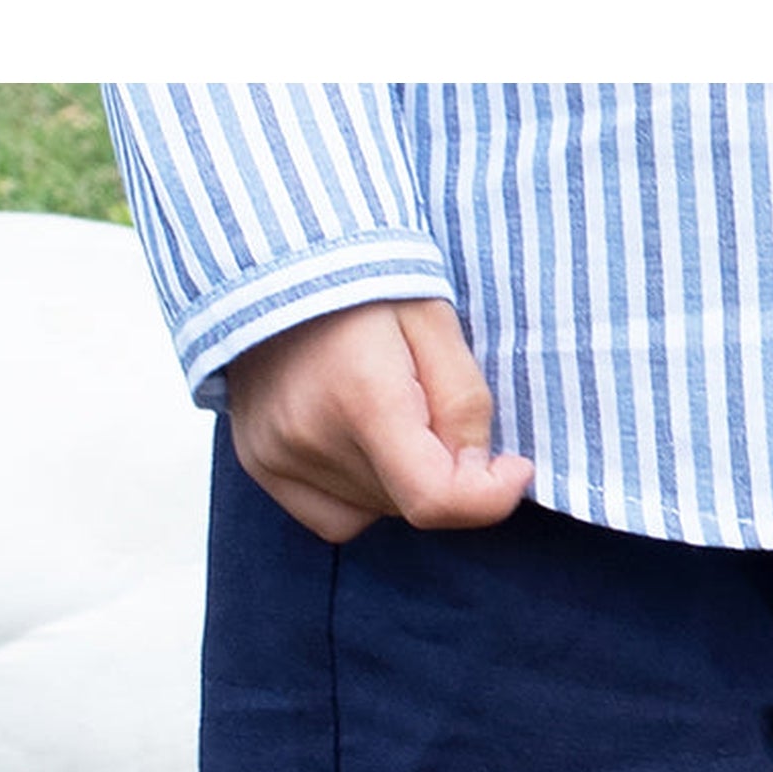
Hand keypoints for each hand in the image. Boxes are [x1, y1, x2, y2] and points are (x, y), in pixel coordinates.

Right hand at [224, 298, 533, 542]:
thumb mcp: (435, 320)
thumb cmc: (362, 279)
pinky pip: (335, 517)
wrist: (275, 254)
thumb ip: (464, 402)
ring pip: (379, 510)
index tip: (512, 467)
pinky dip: (361, 494)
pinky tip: (356, 441)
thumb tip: (478, 472)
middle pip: (411, 503)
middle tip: (429, 405)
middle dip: (442, 471)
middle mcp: (311, 436)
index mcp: (362, 396)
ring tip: (382, 406)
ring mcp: (278, 455)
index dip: (489, 497)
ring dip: (402, 477)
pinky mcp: (260, 463)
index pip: (434, 499)